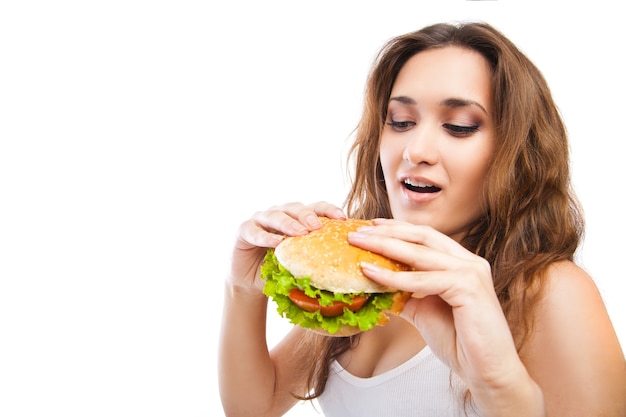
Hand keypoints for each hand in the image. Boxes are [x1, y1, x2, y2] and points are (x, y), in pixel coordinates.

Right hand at [228, 201, 345, 292]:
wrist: (251, 281)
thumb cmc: (280, 271)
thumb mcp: (300, 266)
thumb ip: (316, 264)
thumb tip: (342, 273)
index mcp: (297, 219)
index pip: (315, 208)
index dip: (328, 210)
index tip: (342, 218)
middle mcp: (280, 214)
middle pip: (295, 208)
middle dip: (307, 215)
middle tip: (317, 226)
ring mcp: (261, 220)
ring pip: (275, 215)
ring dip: (288, 223)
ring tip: (299, 233)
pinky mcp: (244, 230)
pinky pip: (255, 231)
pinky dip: (265, 236)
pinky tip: (275, 243)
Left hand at [348, 219, 521, 389]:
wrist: (486, 371)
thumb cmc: (460, 342)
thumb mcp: (424, 312)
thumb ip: (405, 295)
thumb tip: (377, 287)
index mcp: (461, 263)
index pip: (425, 236)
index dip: (397, 228)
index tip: (370, 226)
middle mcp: (469, 262)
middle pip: (422, 236)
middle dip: (387, 231)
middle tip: (358, 232)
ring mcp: (471, 272)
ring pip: (420, 252)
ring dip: (385, 246)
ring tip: (358, 244)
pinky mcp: (468, 288)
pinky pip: (423, 279)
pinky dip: (395, 276)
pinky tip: (371, 272)